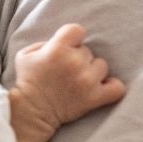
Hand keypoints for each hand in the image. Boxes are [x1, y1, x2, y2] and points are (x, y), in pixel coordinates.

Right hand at [9, 24, 125, 141]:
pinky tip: (101, 88)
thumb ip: (46, 43)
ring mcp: (87, 80)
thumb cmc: (28, 81)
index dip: (73, 38)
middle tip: (66, 71)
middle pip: (88, 51)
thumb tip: (65, 42)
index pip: (77, 30)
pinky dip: (112, 87)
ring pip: (102, 66)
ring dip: (92, 72)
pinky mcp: (95, 97)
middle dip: (78, 58)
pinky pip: (117, 87)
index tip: (67, 48)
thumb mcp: (25, 54)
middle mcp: (74, 62)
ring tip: (78, 81)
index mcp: (57, 49)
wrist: (31, 111)